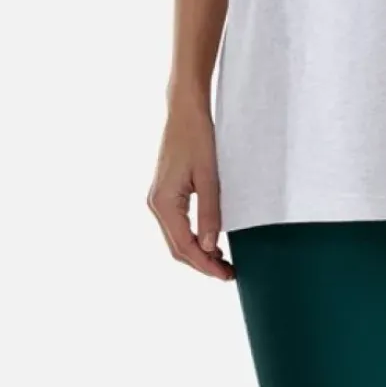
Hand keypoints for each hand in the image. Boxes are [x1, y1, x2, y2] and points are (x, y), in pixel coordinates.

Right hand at [146, 99, 234, 280]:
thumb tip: (208, 247)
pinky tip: (211, 243)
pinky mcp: (165, 194)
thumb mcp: (210, 177)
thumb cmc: (198, 137)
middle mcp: (156, 204)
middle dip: (202, 263)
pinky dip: (192, 238)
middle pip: (177, 247)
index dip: (206, 265)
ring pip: (176, 239)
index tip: (227, 275)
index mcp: (164, 202)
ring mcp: (158, 199)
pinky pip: (177, 225)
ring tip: (223, 262)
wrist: (186, 111)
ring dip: (198, 253)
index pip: (184, 246)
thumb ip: (210, 213)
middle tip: (229, 274)